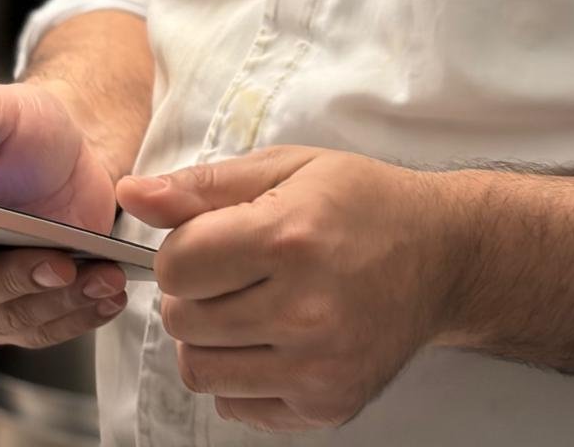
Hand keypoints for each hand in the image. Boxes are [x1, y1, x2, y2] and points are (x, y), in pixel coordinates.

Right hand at [0, 80, 129, 347]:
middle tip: (59, 262)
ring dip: (56, 303)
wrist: (74, 147)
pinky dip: (78, 315)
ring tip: (100, 278)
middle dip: (15, 281)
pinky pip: (43, 328)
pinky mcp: (26, 306)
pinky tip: (107, 294)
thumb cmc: (22, 126)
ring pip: (7, 319)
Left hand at [117, 146, 463, 432]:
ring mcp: (317, 366)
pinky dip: (241, 373)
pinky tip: (276, 338)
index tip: (213, 238)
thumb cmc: (362, 203)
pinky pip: (236, 405)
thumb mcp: (286, 168)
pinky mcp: (327, 405)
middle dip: (195, 291)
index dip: (183, 248)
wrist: (442, 255)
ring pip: (200, 369)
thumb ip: (203, 186)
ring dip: (210, 336)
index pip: (175, 265)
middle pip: (182, 319)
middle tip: (237, 269)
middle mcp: (304, 309)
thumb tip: (131, 194)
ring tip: (251, 303)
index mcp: (288, 238)